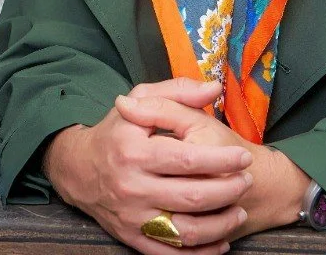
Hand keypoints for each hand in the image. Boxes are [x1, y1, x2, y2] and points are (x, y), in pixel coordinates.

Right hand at [43, 78, 252, 254]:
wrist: (79, 169)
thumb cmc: (117, 130)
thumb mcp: (141, 100)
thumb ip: (179, 91)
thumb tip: (215, 87)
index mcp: (135, 151)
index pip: (187, 160)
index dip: (221, 161)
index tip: (244, 157)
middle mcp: (132, 186)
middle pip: (191, 196)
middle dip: (227, 190)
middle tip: (246, 182)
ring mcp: (132, 216)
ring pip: (185, 231)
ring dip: (219, 224)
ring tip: (239, 210)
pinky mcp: (132, 238)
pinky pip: (170, 253)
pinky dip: (200, 253)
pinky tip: (221, 241)